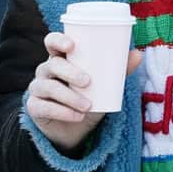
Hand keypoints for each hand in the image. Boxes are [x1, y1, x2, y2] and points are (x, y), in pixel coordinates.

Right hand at [26, 31, 141, 152]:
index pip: (51, 42)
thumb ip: (118, 70)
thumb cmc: (88, 99)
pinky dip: (62, 112)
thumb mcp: (103, 86)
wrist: (74, 131)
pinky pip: (43, 107)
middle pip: (52, 64)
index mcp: (60, 59)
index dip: (58, 40)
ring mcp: (37, 89)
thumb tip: (138, 54)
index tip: (72, 45)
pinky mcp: (34, 107)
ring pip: (48, 87)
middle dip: (69, 72)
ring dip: (69, 96)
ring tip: (87, 106)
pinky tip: (76, 116)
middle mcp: (46, 71)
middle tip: (88, 81)